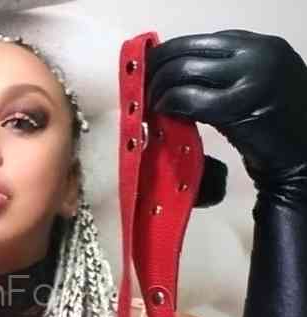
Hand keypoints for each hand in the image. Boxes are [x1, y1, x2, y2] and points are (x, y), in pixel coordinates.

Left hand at [147, 30, 306, 203]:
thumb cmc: (274, 129)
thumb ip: (226, 73)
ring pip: (184, 71)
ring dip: (159, 88)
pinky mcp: (238, 106)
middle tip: (142, 86)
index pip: (203, 41)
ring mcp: (251, 78)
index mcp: (262, 46)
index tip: (153, 69)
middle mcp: (259, 54)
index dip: (172, 53)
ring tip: (152, 104)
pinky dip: (168, 104)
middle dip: (158, 68)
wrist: (300, 159)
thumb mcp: (255, 85)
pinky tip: (162, 113)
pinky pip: (189, 98)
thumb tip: (175, 70)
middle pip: (189, 51)